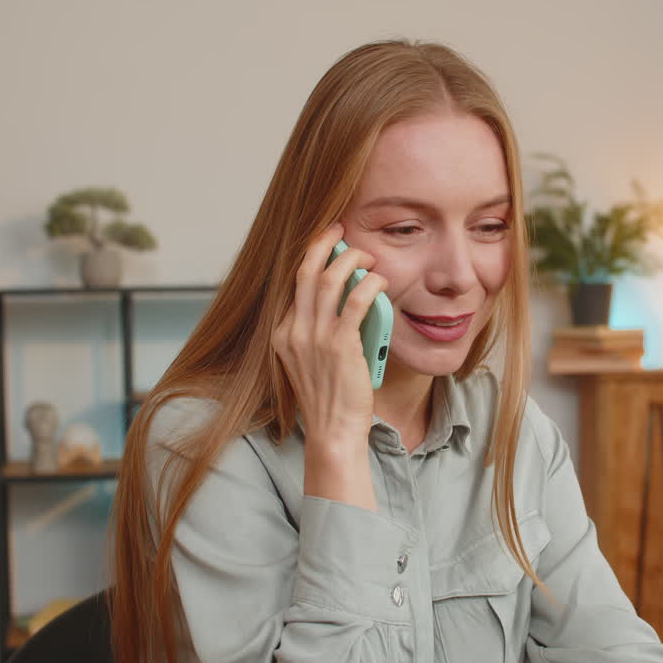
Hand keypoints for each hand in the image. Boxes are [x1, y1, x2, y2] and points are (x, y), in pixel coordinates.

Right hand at [272, 223, 387, 509]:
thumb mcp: (312, 360)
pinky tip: (379, 280)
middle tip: (341, 230)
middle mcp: (293, 332)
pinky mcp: (340, 346)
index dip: (312, 256)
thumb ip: (319, 330)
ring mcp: (314, 339)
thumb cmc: (331, 398)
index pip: (295, 283)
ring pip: (328, 280)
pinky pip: (355, 302)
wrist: (334, 432)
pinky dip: (369, 284)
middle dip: (323, 244)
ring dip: (349, 260)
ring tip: (366, 255)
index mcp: (283, 334)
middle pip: (305, 272)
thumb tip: (347, 297)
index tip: (328, 242)